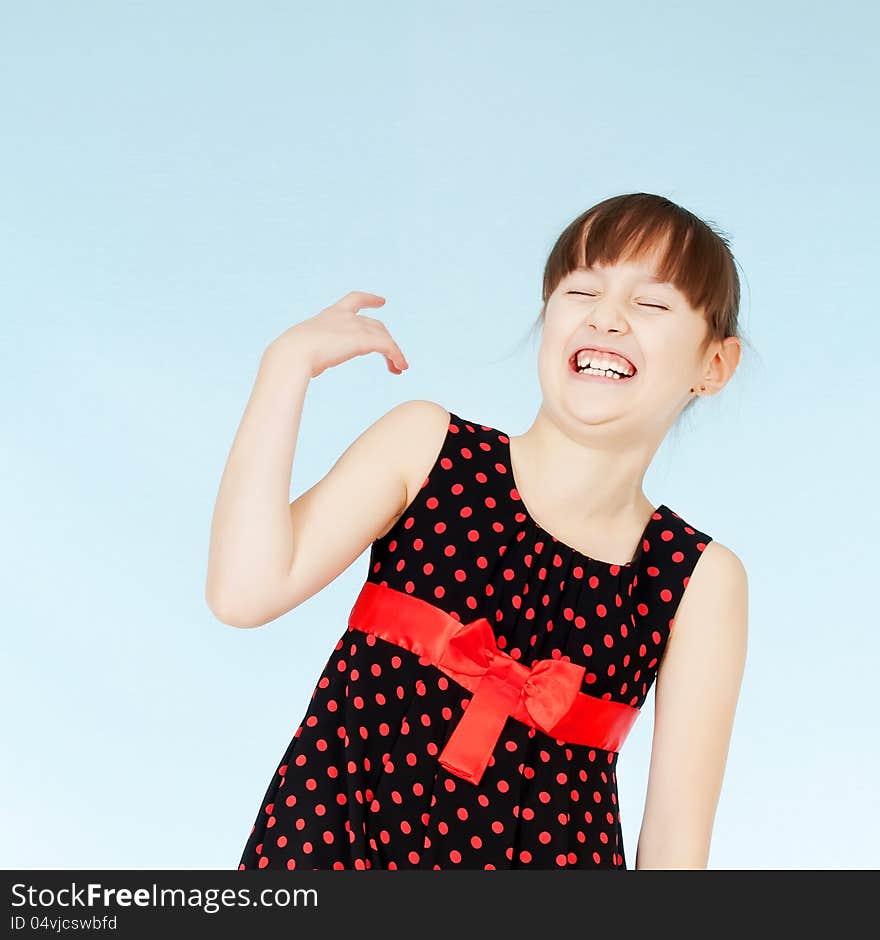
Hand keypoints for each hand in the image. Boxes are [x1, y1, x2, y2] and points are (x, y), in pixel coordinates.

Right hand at [267, 291, 408, 376]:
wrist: (293, 353)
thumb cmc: (291, 355)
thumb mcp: (303, 350)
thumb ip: (310, 354)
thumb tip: (307, 368)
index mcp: (329, 315)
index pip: (354, 300)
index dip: (369, 299)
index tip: (382, 301)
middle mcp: (345, 317)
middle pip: (375, 325)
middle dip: (386, 339)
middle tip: (394, 356)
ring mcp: (355, 326)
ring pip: (384, 337)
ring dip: (395, 353)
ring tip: (400, 368)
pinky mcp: (363, 339)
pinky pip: (388, 347)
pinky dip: (397, 356)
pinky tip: (400, 367)